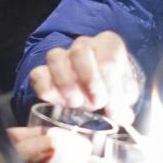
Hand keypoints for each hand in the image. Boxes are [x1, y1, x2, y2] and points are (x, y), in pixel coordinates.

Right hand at [28, 31, 143, 124]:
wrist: (98, 89)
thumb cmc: (113, 87)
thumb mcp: (125, 94)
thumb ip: (124, 104)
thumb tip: (123, 118)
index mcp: (109, 45)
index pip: (108, 59)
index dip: (109, 85)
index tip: (108, 104)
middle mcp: (83, 45)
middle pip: (80, 51)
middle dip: (88, 80)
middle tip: (95, 103)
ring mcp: (61, 56)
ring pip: (55, 57)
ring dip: (65, 83)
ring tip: (76, 103)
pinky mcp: (43, 71)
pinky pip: (37, 74)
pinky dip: (46, 90)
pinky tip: (59, 104)